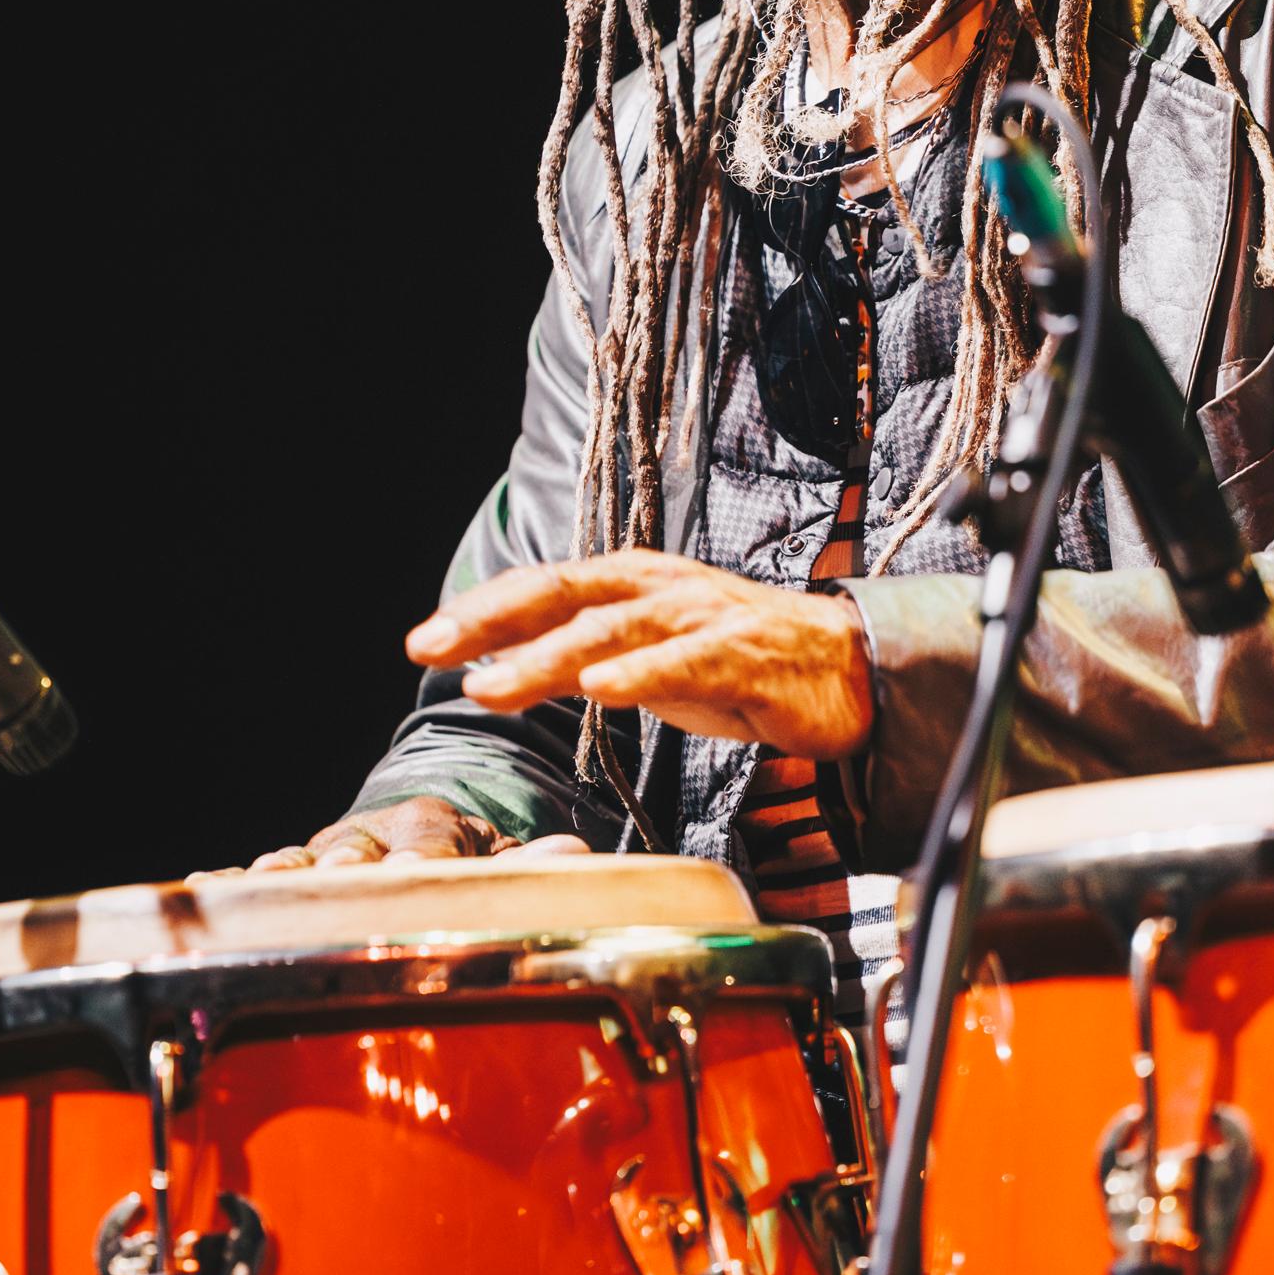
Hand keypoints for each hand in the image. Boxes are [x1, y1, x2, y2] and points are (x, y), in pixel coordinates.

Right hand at [246, 796, 589, 872]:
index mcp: (430, 822)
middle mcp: (371, 832)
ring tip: (263, 888)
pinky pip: (257, 879)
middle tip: (336, 885)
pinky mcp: (291, 874)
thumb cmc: (466, 857)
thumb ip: (532, 864)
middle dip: (344, 870)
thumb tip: (575, 855)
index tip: (412, 874)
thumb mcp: (504, 856)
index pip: (427, 841)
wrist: (416, 834)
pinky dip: (232, 884)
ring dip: (281, 876)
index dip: (420, 859)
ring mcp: (325, 851)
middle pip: (354, 852)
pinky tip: (207, 888)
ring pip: (299, 861)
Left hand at [407, 551, 876, 758]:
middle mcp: (661, 588)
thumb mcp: (648, 659)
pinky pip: (684, 661)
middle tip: (431, 648)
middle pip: (562, 595)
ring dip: (543, 658)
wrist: (849, 670)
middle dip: (491, 621)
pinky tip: (597, 690)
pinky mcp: (744, 653)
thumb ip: (585, 658)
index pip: (543, 589)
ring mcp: (702, 616)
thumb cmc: (742, 663)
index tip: (424, 642)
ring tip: (489, 685)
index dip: (482, 611)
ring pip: (611, 631)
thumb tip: (502, 670)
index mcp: (634, 584)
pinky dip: (637, 673)